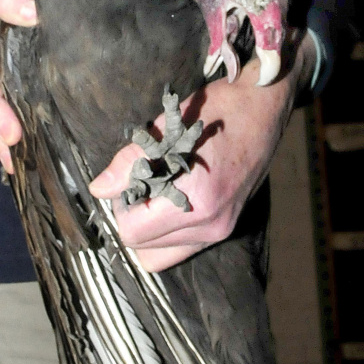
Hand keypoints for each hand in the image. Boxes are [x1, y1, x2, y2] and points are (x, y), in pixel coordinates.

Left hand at [89, 32, 316, 271]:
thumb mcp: (167, 128)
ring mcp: (220, 231)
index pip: (133, 233)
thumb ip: (129, 163)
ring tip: (155, 196)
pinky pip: (183, 249)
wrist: (264, 108)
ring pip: (161, 255)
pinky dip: (168, 232)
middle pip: (144, 248)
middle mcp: (210, 224)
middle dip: (133, 221)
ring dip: (150, 231)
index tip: (129, 182)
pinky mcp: (226, 229)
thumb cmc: (217, 111)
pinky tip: (170, 202)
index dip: (121, 208)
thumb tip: (99, 189)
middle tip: (140, 188)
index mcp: (196, 200)